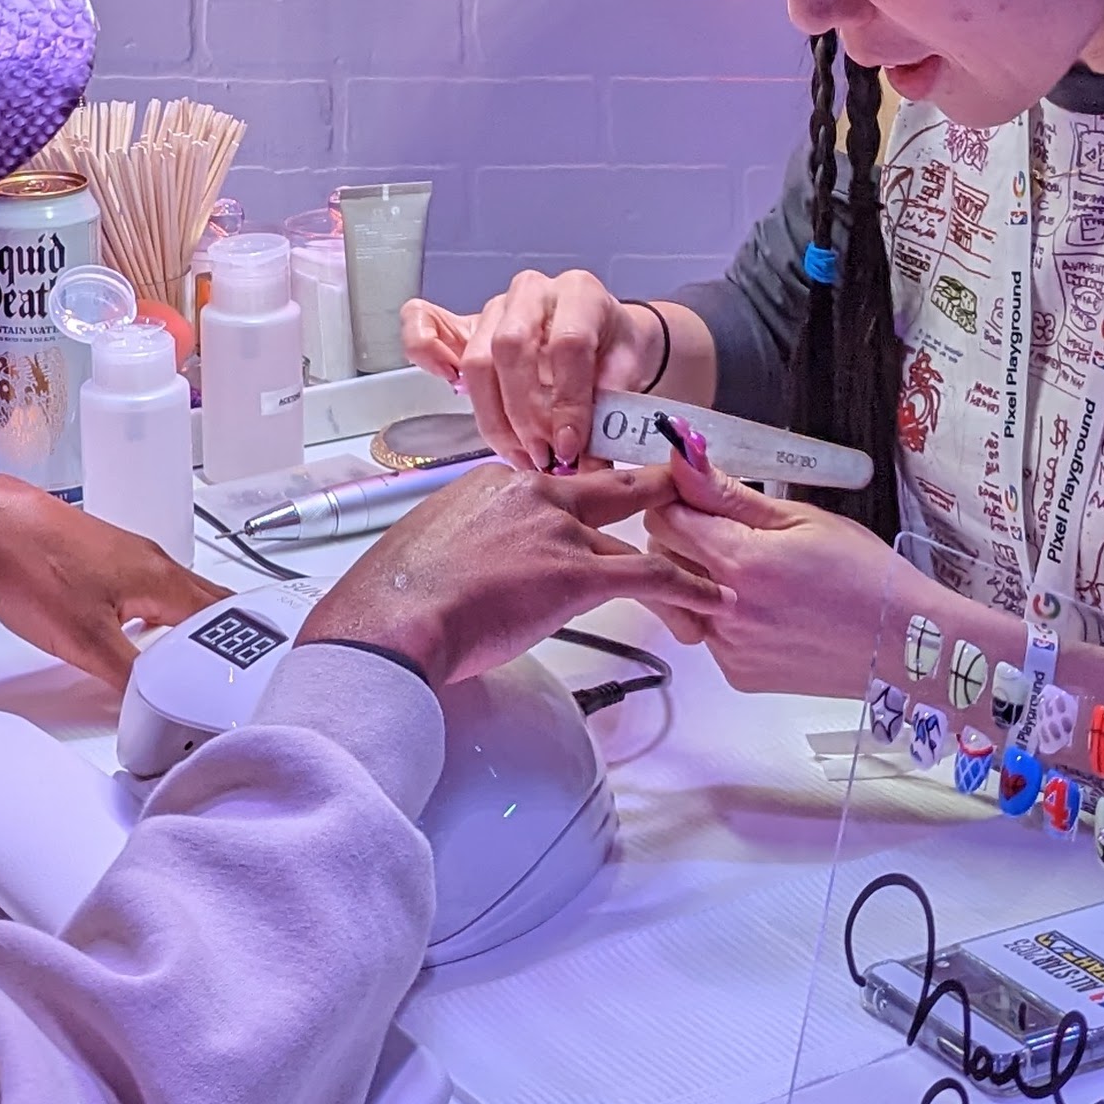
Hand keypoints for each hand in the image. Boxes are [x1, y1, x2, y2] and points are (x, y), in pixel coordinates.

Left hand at [0, 472, 223, 694]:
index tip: (240, 680)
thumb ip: (128, 676)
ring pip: (177, 599)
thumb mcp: (84, 639)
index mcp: (162, 579)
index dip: (235, 652)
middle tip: (227, 675)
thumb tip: (153, 705)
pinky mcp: (103, 561)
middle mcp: (153, 563)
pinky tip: (141, 637)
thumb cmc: (32, 563)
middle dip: (220, 640)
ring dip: (189, 630)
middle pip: (207, 605)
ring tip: (191, 664)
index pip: (221, 619)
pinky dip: (158, 619)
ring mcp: (128, 558)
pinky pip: (150, 592)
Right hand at [300, 458, 681, 686]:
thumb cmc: (397, 599)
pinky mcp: (576, 573)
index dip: (579, 509)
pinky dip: (686, 587)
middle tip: (680, 490)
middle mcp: (531, 495)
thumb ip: (462, 546)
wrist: (395, 620)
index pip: (552, 488)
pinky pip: (650, 575)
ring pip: (635, 537)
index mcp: (493, 483)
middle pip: (607, 490)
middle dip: (649, 491)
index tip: (593, 513)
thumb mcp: (428, 548)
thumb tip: (466, 570)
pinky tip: (708, 599)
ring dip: (674, 556)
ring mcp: (557, 530)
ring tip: (707, 564)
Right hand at [404, 272, 664, 473]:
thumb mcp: (626, 380)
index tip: (569, 447)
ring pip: (477, 357)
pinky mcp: (465, 322)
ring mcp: (496, 305)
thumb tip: (590, 471)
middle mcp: (534, 292)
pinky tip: (448, 384)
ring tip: (518, 453)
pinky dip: (425, 352)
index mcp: (580, 294)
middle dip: (525, 415)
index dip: (568, 401)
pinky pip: (425, 320)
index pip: (568, 344)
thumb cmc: (613, 354)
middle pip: (512, 349)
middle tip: (541, 457)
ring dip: (493, 416)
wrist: (604, 336)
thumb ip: (607, 420)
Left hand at [633, 456, 903, 696]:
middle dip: (684, 533)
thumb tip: (685, 457)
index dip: (679, 497)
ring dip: (700, 576)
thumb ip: (731, 494)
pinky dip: (723, 614)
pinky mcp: (737, 673)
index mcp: (740, 561)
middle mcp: (724, 610)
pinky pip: (707, 632)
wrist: (904, 644)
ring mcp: (728, 648)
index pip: (665, 516)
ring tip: (753, 573)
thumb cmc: (866, 575)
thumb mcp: (803, 518)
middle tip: (731, 529)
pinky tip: (767, 608)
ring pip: (680, 595)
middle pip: (662, 555)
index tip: (701, 493)